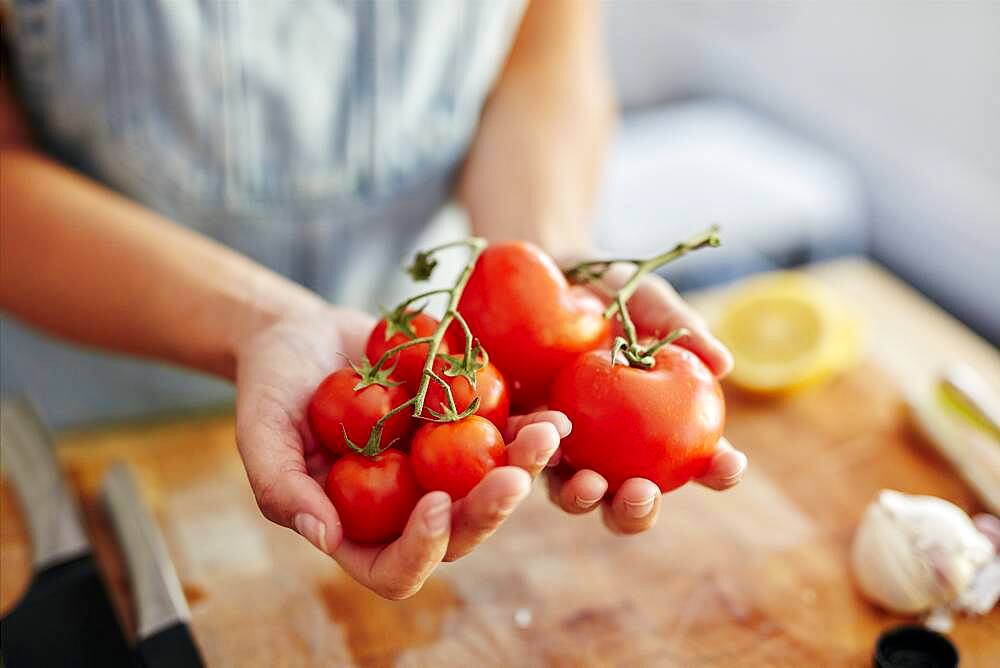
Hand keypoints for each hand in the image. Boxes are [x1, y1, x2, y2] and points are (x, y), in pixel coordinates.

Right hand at [233, 304, 563, 598]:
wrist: (302, 335)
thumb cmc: (271, 388)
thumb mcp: (261, 434)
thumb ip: (282, 489)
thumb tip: (326, 538)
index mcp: (359, 530)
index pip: (396, 570)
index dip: (420, 550)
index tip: (435, 504)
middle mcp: (407, 509)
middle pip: (460, 533)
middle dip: (490, 511)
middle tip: (513, 476)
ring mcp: (440, 471)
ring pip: (492, 488)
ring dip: (525, 468)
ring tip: (548, 435)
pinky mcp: (462, 430)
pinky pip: (503, 437)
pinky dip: (529, 427)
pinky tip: (553, 411)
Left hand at [546, 270, 747, 533]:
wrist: (541, 272)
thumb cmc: (608, 290)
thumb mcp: (645, 299)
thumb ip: (682, 329)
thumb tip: (724, 364)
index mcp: (658, 425)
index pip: (697, 461)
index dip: (718, 470)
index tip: (729, 464)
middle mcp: (612, 450)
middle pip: (630, 500)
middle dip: (638, 510)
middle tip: (641, 492)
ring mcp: (563, 448)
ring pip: (574, 495)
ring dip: (584, 499)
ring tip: (589, 483)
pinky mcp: (518, 434)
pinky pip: (524, 455)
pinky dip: (534, 454)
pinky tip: (544, 439)